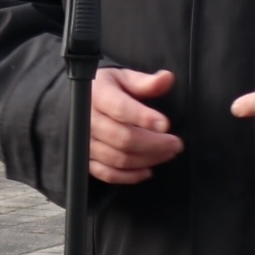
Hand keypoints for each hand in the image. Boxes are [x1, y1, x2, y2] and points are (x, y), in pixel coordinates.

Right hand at [90, 67, 182, 183]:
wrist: (78, 102)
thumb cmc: (106, 89)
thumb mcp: (124, 78)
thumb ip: (145, 82)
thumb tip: (167, 78)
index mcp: (97, 95)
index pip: (120, 108)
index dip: (143, 118)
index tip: (165, 124)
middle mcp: (87, 121)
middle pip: (123, 138)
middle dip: (154, 144)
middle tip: (176, 144)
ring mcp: (85, 142)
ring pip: (118, 158)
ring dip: (147, 159)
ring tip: (167, 153)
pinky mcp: (86, 159)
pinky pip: (107, 173)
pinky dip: (129, 176)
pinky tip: (147, 170)